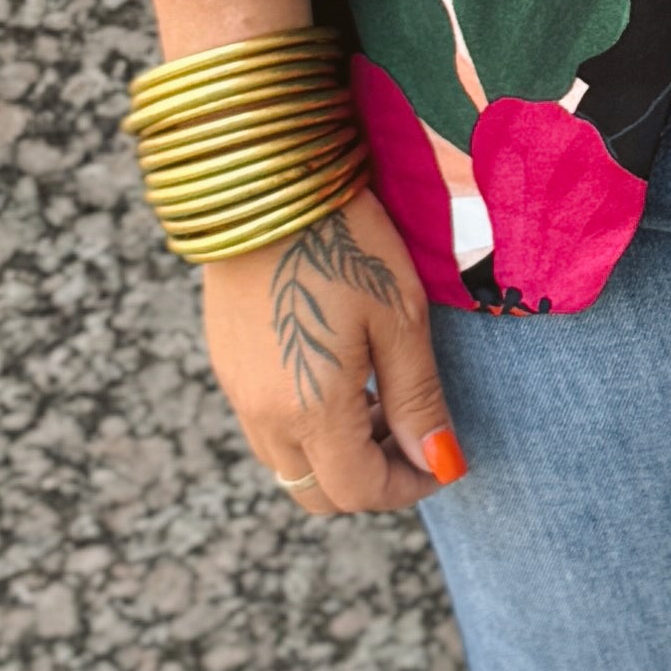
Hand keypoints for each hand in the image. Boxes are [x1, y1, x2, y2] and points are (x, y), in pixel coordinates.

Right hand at [199, 187, 463, 515]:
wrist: (262, 179)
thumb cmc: (344, 241)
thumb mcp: (400, 318)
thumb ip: (418, 399)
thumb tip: (440, 462)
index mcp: (310, 409)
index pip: (359, 491)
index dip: (409, 486)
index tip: (444, 458)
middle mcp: (263, 413)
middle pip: (317, 491)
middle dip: (370, 479)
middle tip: (411, 433)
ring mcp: (237, 389)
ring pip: (288, 462)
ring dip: (337, 453)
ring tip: (379, 398)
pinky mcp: (226, 362)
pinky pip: (266, 425)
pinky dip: (307, 425)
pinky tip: (339, 374)